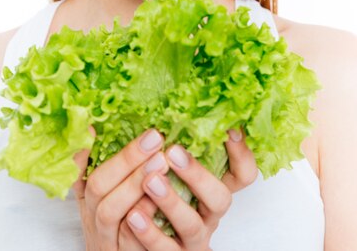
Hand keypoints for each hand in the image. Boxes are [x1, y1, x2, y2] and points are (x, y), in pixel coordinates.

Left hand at [73, 126, 257, 249]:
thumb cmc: (145, 203)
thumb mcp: (155, 173)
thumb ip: (147, 149)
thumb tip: (112, 118)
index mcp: (208, 189)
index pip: (243, 173)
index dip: (242, 153)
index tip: (229, 127)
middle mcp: (207, 215)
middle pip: (220, 197)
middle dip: (197, 173)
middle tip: (172, 151)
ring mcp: (192, 241)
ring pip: (191, 225)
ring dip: (171, 201)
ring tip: (151, 180)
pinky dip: (149, 233)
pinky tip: (133, 215)